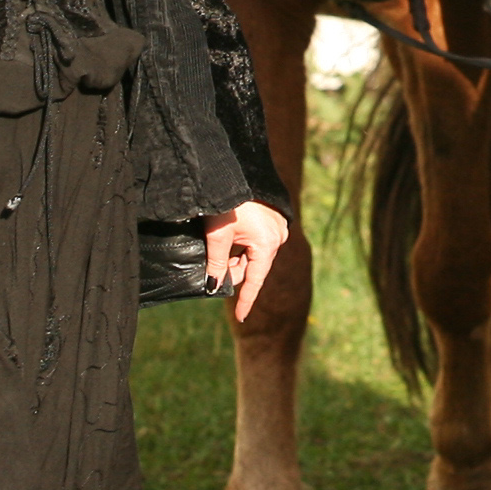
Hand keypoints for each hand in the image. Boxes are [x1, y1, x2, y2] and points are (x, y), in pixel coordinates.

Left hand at [206, 200, 291, 321]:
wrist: (231, 172)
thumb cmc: (226, 204)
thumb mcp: (217, 237)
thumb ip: (216, 264)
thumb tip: (213, 286)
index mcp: (267, 243)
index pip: (255, 280)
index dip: (245, 300)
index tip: (241, 317)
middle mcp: (277, 237)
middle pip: (254, 267)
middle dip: (234, 272)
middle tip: (214, 271)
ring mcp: (277, 228)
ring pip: (255, 255)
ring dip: (237, 259)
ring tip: (220, 248)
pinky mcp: (273, 221)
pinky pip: (258, 243)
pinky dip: (243, 248)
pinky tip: (229, 241)